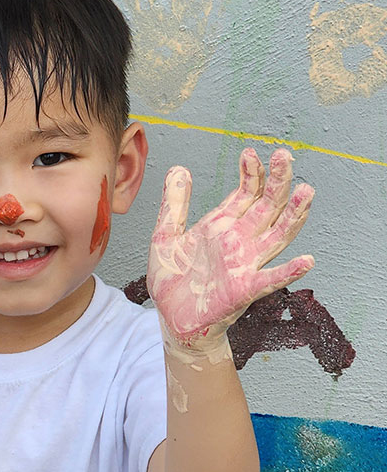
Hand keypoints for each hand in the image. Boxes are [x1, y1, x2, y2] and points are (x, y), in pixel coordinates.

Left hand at [147, 147, 313, 355]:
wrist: (171, 318)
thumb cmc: (172, 280)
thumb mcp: (165, 236)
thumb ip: (174, 205)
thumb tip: (179, 168)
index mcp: (222, 225)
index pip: (246, 193)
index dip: (251, 173)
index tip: (250, 153)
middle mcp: (239, 241)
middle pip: (267, 206)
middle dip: (277, 181)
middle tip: (284, 156)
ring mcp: (245, 264)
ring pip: (278, 235)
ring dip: (293, 215)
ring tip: (306, 191)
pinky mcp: (244, 290)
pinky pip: (271, 280)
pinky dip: (288, 271)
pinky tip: (305, 261)